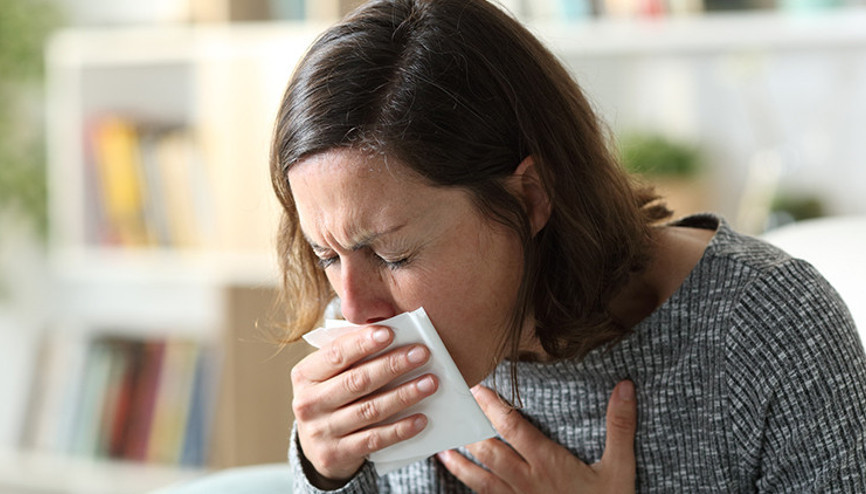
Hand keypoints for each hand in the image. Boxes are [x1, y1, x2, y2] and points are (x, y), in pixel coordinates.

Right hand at [291, 325, 438, 487]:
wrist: (316, 446)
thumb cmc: (332, 396)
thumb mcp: (330, 374)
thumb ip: (352, 354)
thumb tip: (390, 332)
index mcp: (305, 375)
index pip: (335, 354)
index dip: (362, 343)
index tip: (389, 332)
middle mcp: (308, 403)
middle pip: (357, 381)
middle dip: (392, 365)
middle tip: (421, 354)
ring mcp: (320, 431)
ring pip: (370, 410)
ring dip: (404, 395)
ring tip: (429, 383)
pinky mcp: (335, 454)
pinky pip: (374, 439)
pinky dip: (400, 429)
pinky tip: (420, 418)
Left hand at [437, 381, 636, 492]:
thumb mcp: (620, 468)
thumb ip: (620, 426)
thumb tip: (625, 386)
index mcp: (548, 462)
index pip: (512, 426)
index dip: (492, 405)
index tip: (477, 388)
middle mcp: (527, 481)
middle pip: (489, 450)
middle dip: (470, 428)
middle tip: (454, 409)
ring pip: (480, 479)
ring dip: (460, 463)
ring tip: (443, 450)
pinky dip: (472, 491)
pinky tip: (463, 485)